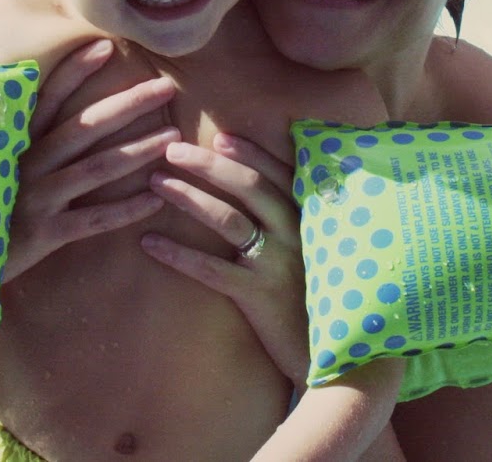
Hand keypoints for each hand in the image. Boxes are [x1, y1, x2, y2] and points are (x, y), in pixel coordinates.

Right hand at [4, 39, 177, 282]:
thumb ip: (17, 139)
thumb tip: (37, 105)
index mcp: (16, 144)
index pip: (48, 98)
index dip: (75, 71)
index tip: (105, 46)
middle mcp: (27, 164)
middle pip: (85, 126)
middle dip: (128, 104)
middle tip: (164, 87)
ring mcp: (37, 198)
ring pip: (97, 168)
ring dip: (138, 150)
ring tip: (173, 137)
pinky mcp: (45, 233)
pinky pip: (95, 219)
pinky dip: (127, 209)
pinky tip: (157, 197)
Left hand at [140, 133, 310, 384]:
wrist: (343, 355)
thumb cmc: (322, 300)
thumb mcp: (318, 253)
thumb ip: (296, 224)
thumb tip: (262, 194)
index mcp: (310, 218)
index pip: (278, 173)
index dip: (248, 152)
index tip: (218, 137)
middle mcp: (297, 233)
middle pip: (249, 186)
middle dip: (208, 164)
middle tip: (172, 151)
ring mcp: (279, 264)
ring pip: (229, 220)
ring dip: (188, 197)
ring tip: (156, 184)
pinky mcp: (260, 296)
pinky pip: (212, 270)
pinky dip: (178, 254)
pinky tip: (149, 243)